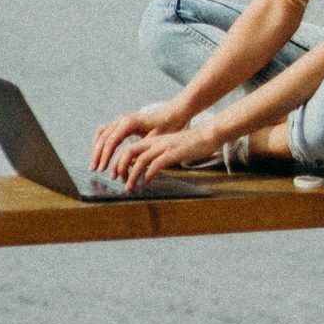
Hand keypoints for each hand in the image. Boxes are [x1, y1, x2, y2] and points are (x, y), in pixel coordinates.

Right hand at [90, 100, 188, 174]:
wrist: (173, 113)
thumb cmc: (168, 126)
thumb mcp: (157, 139)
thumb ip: (142, 150)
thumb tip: (129, 163)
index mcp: (130, 123)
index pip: (112, 141)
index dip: (105, 156)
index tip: (102, 169)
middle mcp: (123, 119)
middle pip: (104, 137)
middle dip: (98, 155)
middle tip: (96, 170)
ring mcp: (122, 119)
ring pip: (102, 133)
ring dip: (97, 149)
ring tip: (96, 164)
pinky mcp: (122, 122)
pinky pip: (106, 130)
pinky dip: (100, 141)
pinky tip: (100, 152)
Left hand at [106, 121, 221, 187]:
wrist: (207, 135)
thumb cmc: (188, 145)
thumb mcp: (166, 149)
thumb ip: (153, 156)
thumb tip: (138, 167)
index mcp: (152, 141)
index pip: (128, 149)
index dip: (119, 162)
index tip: (116, 176)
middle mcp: (155, 142)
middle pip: (129, 151)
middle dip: (120, 167)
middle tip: (117, 181)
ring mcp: (164, 147)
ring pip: (141, 160)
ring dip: (132, 175)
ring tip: (129, 187)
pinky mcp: (173, 153)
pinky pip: (157, 164)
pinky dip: (149, 174)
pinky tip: (146, 182)